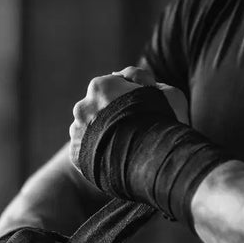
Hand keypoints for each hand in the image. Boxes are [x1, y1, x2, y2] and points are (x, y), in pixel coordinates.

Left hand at [69, 67, 190, 167]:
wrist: (151, 161)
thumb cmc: (163, 122)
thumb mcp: (167, 92)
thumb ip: (146, 81)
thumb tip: (133, 80)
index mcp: (100, 86)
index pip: (114, 85)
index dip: (130, 95)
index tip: (142, 107)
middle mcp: (82, 106)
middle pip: (99, 107)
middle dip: (113, 114)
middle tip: (134, 128)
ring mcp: (76, 131)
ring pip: (90, 129)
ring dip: (103, 134)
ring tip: (125, 146)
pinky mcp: (76, 155)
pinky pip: (87, 151)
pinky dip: (99, 153)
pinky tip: (116, 158)